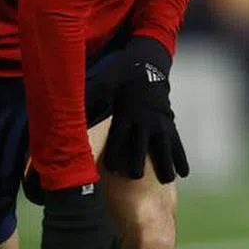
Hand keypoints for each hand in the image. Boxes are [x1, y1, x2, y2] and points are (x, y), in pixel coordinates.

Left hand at [99, 39, 188, 181]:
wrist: (147, 69)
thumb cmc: (119, 81)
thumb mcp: (102, 86)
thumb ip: (87, 102)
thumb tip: (63, 113)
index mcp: (127, 114)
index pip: (120, 138)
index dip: (115, 154)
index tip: (112, 169)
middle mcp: (145, 120)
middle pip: (142, 146)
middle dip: (138, 162)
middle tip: (135, 176)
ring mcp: (160, 123)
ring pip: (164, 147)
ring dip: (166, 164)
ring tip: (167, 180)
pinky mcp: (170, 124)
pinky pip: (177, 143)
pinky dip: (181, 158)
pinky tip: (184, 173)